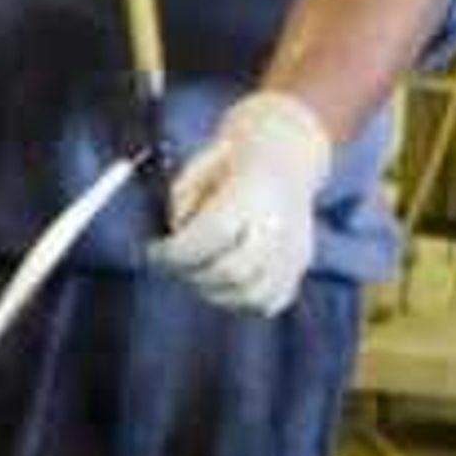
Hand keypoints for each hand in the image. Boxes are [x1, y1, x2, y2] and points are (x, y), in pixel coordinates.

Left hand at [150, 88, 329, 314]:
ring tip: (200, 271)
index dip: (177, 251)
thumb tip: (175, 237)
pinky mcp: (301, 265)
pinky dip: (243, 299)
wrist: (283, 154)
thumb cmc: (230, 162)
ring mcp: (294, 248)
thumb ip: (183, 203)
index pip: (213, 234)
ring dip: (216, 292)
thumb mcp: (197, 169)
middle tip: (174, 264)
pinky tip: (227, 280)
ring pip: (252, 296)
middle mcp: (279, 225)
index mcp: (254, 193)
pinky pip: (270, 301)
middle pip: (232, 271)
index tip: (154, 250)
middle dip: (192, 274)